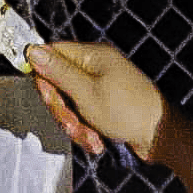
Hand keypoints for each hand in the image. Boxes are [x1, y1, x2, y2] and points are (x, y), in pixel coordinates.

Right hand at [26, 41, 166, 161]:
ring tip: (90, 136)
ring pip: (69, 105)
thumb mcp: (86, 92)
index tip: (48, 97)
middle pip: (58, 84)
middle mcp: (96, 68)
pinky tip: (97, 140)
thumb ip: (58, 72)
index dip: (44, 76)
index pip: (53, 54)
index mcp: (93, 56)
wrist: (159, 136)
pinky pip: (83, 117)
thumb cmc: (130, 112)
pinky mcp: (104, 106)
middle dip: (62, 110)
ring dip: (75, 125)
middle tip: (72, 122)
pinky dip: (86, 131)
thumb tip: (33, 51)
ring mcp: (101, 87)